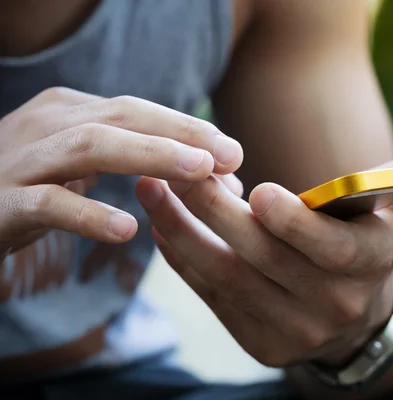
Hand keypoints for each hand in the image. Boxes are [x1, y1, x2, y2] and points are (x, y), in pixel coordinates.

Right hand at [0, 87, 242, 257]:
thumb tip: (218, 178)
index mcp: (69, 111)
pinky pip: (47, 204)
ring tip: (199, 174)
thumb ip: (138, 164)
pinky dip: (89, 214)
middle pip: (121, 117)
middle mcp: (45, 124)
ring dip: (150, 157)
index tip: (234, 151)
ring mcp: (20, 160)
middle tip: (231, 156)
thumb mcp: (83, 168)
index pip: (137, 110)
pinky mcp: (1, 204)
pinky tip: (128, 230)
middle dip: (181, 135)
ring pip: (89, 146)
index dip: (187, 128)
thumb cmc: (33, 189)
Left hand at [138, 123, 392, 366]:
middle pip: (266, 259)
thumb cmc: (366, 244)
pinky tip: (162, 220)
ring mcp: (291, 329)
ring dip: (186, 231)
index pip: (332, 251)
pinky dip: (182, 256)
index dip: (296, 223)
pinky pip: (211, 294)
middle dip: (219, 214)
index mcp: (368, 267)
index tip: (257, 189)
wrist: (350, 313)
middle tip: (184, 171)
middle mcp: (332, 305)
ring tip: (156, 188)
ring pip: (228, 277)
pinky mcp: (258, 339)